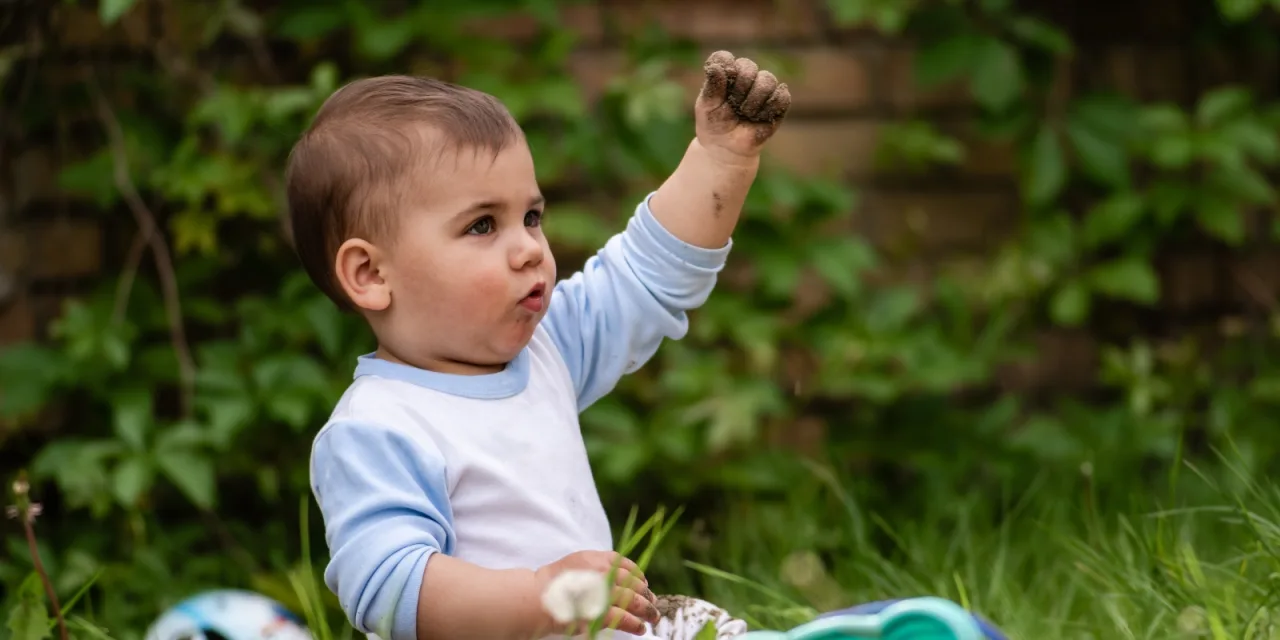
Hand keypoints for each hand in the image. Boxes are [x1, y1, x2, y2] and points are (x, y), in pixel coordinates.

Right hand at [534, 550, 659, 634]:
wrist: (537, 596)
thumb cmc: (552, 582)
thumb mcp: (576, 563)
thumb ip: (595, 566)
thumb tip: (615, 576)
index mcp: (597, 559)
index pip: (626, 565)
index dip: (638, 575)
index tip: (644, 583)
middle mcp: (603, 573)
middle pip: (633, 583)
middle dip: (646, 594)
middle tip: (653, 603)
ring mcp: (602, 592)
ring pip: (633, 601)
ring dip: (647, 610)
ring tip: (652, 618)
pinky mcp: (599, 612)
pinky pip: (623, 618)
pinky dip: (635, 624)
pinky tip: (640, 628)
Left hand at [694, 50, 792, 164]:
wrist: (726, 148)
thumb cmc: (714, 125)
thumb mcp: (706, 107)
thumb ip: (712, 86)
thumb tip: (716, 67)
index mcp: (726, 72)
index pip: (725, 58)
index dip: (724, 72)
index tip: (720, 91)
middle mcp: (745, 75)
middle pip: (748, 67)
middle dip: (739, 90)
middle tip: (733, 107)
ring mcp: (763, 87)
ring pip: (767, 80)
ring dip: (753, 102)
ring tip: (746, 114)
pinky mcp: (778, 102)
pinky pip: (781, 97)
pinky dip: (768, 110)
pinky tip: (759, 118)